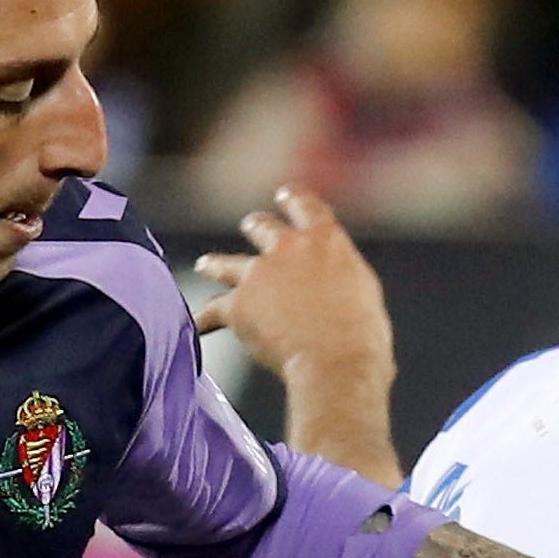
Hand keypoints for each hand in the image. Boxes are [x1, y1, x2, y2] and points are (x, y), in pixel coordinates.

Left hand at [186, 187, 393, 474]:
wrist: (336, 362)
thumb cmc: (362, 337)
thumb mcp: (363, 292)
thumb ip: (341, 276)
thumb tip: (332, 284)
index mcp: (326, 240)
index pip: (306, 206)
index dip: (293, 199)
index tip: (285, 195)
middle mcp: (289, 247)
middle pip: (262, 227)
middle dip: (256, 227)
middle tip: (251, 225)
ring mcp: (259, 274)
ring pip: (228, 263)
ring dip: (216, 264)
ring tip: (206, 264)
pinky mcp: (238, 305)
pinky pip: (213, 311)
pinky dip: (204, 319)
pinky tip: (194, 324)